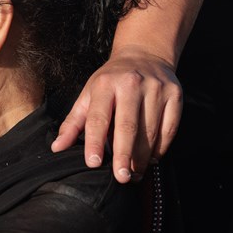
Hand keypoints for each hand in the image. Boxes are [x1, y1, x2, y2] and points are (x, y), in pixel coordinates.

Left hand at [50, 46, 182, 183]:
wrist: (145, 55)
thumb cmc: (111, 81)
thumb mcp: (88, 94)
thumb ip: (73, 122)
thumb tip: (57, 147)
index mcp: (105, 84)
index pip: (98, 118)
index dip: (95, 141)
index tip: (93, 163)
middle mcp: (131, 84)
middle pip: (127, 126)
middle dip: (123, 155)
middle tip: (121, 178)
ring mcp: (156, 89)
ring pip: (150, 131)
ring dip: (142, 157)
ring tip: (134, 174)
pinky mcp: (175, 95)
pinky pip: (169, 129)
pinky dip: (160, 148)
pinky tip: (151, 160)